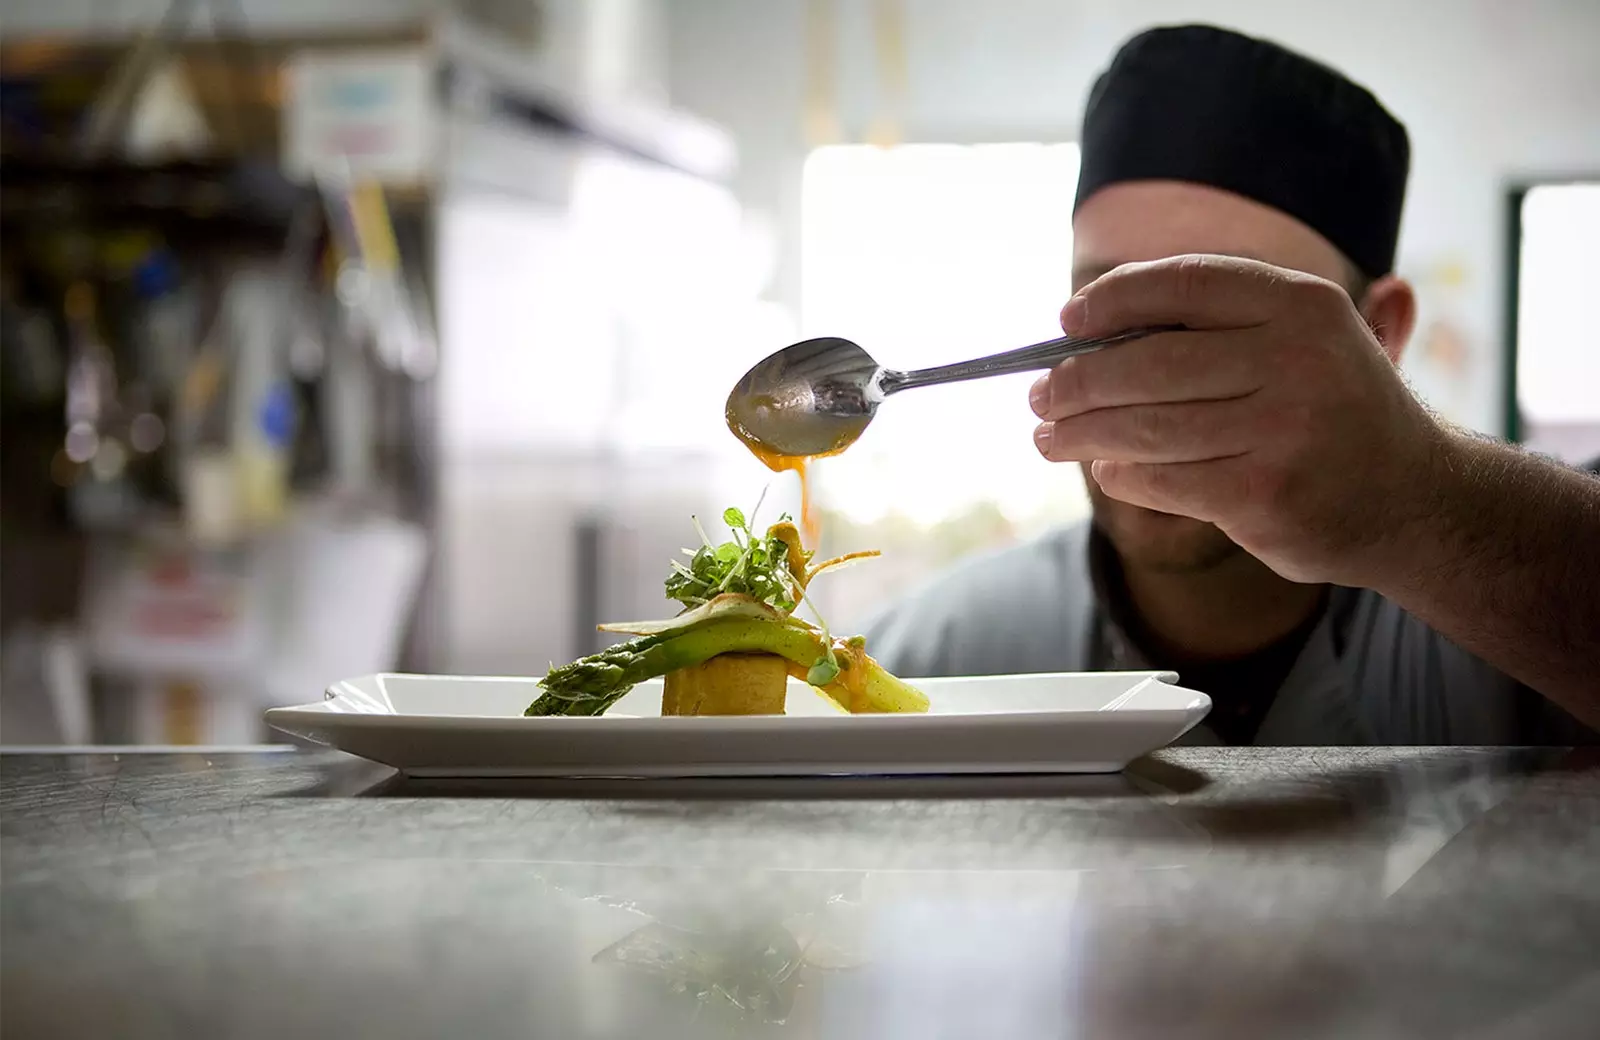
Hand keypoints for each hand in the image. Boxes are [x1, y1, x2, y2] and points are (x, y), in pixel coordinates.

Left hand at [1030, 254, 1450, 585]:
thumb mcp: (1304, 342)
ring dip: (1082, 435)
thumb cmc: (1334, 410)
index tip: (1067, 320)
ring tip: (1048, 438)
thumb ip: (1216, 323)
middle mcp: (1297, 359)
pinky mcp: (1266, 494)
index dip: (1114, 298)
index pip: (1184, 283)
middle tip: (1039, 396)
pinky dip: (1125, 476)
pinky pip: (1165, 481)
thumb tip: (1084, 318)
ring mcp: (1284, 429)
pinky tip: (1109, 471)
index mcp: (1302, 305)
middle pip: (1149, 363)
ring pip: (1146, 428)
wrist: (1415, 500)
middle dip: (1078, 381)